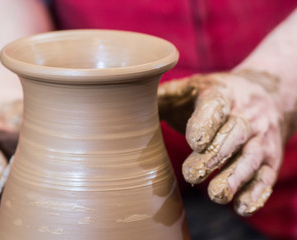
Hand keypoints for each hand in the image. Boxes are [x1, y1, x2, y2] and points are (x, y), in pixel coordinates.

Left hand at [158, 70, 288, 215]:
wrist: (267, 94)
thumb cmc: (217, 94)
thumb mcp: (193, 87)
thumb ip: (163, 96)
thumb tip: (126, 103)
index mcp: (222, 94)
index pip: (215, 106)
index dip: (206, 123)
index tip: (194, 141)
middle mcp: (245, 116)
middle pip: (233, 135)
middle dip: (214, 157)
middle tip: (192, 174)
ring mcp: (260, 138)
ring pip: (251, 158)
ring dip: (235, 178)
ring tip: (216, 194)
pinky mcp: (270, 158)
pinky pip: (266, 176)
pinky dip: (256, 193)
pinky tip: (241, 206)